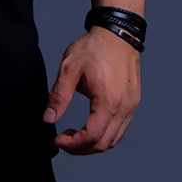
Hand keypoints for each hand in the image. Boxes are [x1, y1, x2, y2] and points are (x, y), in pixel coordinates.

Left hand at [42, 25, 140, 153]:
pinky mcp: (133, 103)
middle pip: (104, 143)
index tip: (58, 140)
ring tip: (75, 136)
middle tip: (64, 141)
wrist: (116, 33)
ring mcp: (131, 106)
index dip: (73, 144)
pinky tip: (90, 127)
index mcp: (109, 100)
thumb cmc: (94, 47)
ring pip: (114, 139)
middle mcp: (124, 107)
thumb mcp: (69, 68)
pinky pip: (120, 128)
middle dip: (81, 148)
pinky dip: (104, 135)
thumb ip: (58, 96)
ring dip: (93, 144)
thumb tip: (48, 119)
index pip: (92, 136)